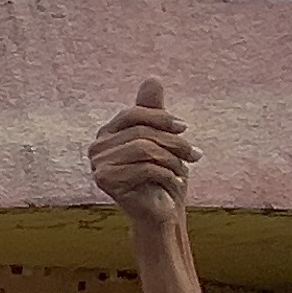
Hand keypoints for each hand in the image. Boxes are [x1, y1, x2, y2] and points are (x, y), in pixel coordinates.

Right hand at [90, 79, 197, 229]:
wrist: (160, 213)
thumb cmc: (161, 176)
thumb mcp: (162, 139)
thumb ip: (153, 111)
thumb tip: (152, 79)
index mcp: (107, 133)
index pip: (133, 114)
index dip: (160, 117)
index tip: (184, 128)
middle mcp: (97, 147)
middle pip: (141, 132)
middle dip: (173, 142)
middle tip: (194, 155)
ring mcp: (98, 164)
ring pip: (144, 149)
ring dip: (172, 160)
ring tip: (184, 171)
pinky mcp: (105, 180)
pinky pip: (143, 168)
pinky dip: (166, 175)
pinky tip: (175, 183)